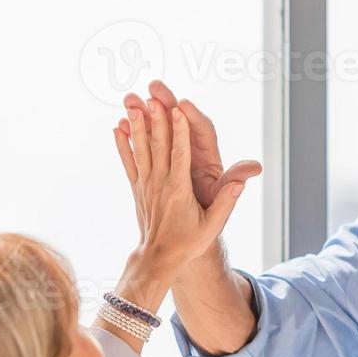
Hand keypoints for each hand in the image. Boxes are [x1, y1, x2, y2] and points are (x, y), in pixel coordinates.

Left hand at [112, 96, 249, 277]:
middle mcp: (160, 184)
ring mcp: (146, 185)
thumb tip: (240, 182)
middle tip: (152, 97)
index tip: (178, 110)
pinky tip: (117, 127)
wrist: (159, 259)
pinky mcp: (137, 188)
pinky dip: (122, 145)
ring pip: (141, 150)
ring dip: (137, 126)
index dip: (180, 132)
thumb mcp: (213, 226)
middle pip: (158, 147)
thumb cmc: (189, 243)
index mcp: (179, 190)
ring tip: (132, 104)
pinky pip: (129, 162)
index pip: (180, 155)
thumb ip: (226, 202)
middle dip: (156, 120)